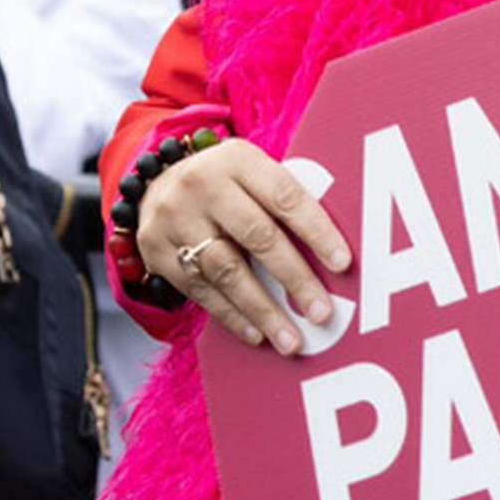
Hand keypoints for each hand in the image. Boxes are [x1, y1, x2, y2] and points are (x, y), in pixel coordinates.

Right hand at [135, 141, 351, 355]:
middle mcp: (203, 185)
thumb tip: (331, 255)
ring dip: (264, 310)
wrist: (156, 185)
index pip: (284, 196)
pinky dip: (232, 316)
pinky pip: (200, 291)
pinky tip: (257, 334)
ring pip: (227, 271)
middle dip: (295, 278)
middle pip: (257, 236)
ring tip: (291, 339)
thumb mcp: (251, 173)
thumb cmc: (225, 185)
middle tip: (321, 312)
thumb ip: (283, 201)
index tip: (342, 264)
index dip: (316, 231)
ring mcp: (176, 219)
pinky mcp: (158, 251)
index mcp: (237, 160)